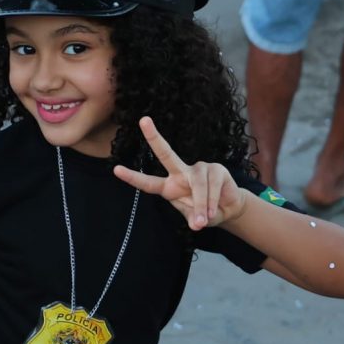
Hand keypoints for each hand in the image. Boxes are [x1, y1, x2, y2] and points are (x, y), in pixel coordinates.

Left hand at [113, 117, 246, 230]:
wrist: (227, 208)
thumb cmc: (204, 212)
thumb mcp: (194, 218)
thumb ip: (192, 217)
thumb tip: (198, 222)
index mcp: (169, 186)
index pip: (148, 182)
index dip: (133, 177)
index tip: (116, 170)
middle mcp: (181, 172)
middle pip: (166, 154)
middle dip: (154, 137)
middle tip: (143, 120)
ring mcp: (199, 168)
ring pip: (197, 184)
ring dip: (201, 204)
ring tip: (204, 219)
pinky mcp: (216, 169)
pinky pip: (211, 185)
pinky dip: (212, 201)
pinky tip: (214, 209)